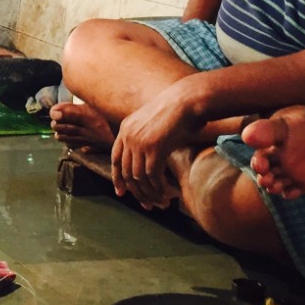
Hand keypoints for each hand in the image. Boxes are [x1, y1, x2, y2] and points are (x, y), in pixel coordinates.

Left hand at [111, 83, 201, 208]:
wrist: (188, 99)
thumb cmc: (179, 111)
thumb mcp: (155, 124)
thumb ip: (148, 140)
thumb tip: (151, 163)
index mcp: (125, 128)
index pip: (115, 159)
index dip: (118, 178)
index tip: (122, 192)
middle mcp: (128, 136)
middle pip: (127, 172)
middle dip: (137, 192)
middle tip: (148, 205)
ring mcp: (139, 142)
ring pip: (139, 178)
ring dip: (151, 194)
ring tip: (162, 203)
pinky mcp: (153, 148)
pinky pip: (152, 176)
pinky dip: (160, 189)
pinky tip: (169, 195)